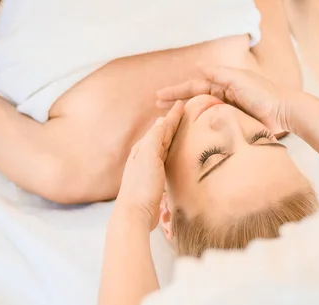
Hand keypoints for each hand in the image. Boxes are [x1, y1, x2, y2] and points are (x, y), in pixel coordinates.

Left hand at [115, 101, 184, 229]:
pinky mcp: (154, 181)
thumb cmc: (142, 185)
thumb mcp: (148, 157)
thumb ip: (155, 138)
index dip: (173, 116)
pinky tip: (174, 154)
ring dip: (171, 136)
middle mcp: (144, 156)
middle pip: (162, 135)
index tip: (183, 103)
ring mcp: (148, 168)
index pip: (161, 127)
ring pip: (163, 146)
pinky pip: (165, 159)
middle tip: (184, 112)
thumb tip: (161, 120)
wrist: (135, 214)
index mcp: (143, 148)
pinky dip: (171, 151)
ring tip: (181, 128)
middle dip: (172, 123)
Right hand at [157, 65, 292, 137]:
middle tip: (157, 107)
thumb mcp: (239, 79)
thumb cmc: (263, 93)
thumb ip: (219, 73)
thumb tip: (197, 65)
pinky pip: (211, 126)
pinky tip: (189, 133)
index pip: (193, 87)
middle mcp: (222, 97)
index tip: (159, 96)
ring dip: (185, 116)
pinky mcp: (232, 124)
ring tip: (168, 121)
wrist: (284, 112)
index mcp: (222, 84)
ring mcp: (226, 111)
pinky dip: (199, 128)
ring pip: (200, 113)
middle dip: (175, 102)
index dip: (176, 91)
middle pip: (193, 99)